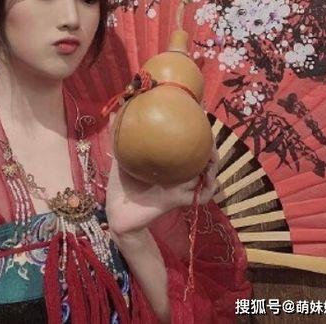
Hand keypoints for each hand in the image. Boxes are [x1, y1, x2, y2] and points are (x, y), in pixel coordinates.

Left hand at [105, 113, 219, 236]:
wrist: (118, 211)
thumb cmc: (121, 184)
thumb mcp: (121, 157)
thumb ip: (119, 136)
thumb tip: (112, 112)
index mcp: (166, 162)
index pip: (188, 146)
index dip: (198, 135)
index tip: (200, 122)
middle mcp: (177, 173)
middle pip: (203, 159)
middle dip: (210, 150)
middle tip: (208, 143)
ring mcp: (180, 187)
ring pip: (206, 176)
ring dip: (213, 168)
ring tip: (211, 160)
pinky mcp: (179, 200)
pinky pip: (201, 197)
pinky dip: (208, 190)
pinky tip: (207, 182)